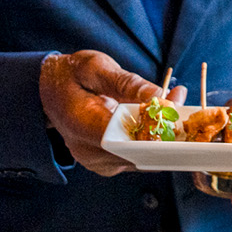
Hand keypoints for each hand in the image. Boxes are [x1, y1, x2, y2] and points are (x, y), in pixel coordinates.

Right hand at [39, 51, 177, 175]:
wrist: (49, 93)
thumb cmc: (71, 75)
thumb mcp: (96, 67)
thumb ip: (127, 83)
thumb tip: (159, 94)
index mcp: (80, 124)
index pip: (124, 137)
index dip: (155, 126)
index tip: (176, 106)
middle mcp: (88, 152)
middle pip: (138, 151)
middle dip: (167, 129)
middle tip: (182, 99)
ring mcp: (98, 163)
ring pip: (143, 157)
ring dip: (165, 135)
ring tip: (177, 103)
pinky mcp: (108, 165)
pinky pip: (139, 157)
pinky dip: (155, 140)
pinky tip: (165, 118)